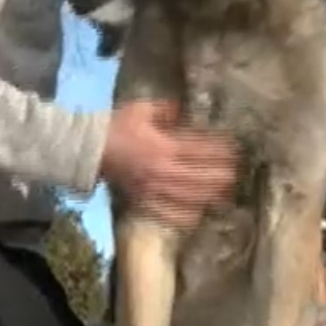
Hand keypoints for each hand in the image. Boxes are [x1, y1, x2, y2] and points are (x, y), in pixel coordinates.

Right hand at [99, 98, 237, 228]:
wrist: (89, 150)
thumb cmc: (116, 126)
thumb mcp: (142, 110)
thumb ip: (168, 110)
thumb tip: (185, 111)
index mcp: (165, 147)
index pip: (202, 151)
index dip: (221, 151)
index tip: (235, 150)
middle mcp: (164, 171)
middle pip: (202, 178)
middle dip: (222, 176)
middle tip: (236, 174)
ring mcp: (155, 190)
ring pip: (191, 199)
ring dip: (210, 196)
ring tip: (224, 194)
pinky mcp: (145, 202)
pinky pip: (170, 214)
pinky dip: (186, 215)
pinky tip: (197, 213)